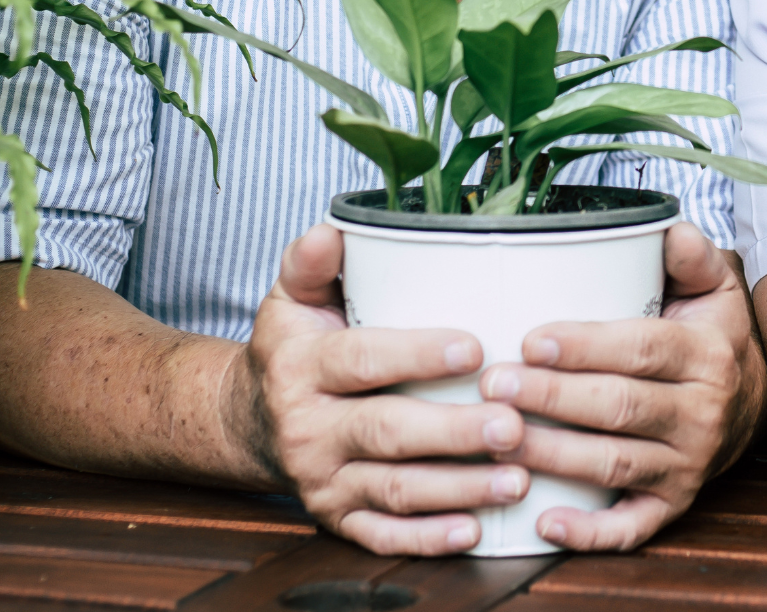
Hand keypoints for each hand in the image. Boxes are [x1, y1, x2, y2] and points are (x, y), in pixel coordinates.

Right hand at [231, 223, 530, 554]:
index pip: (362, 360)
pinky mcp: (335, 518)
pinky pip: (382, 534)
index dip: (417, 355)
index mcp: (302, 367)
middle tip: (513, 424)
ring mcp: (322, 480)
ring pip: (395, 489)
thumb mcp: (293, 296)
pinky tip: (474, 530)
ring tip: (516, 477)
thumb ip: (313, 261)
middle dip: (453, 432)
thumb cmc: (296, 344)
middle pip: (387, 432)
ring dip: (458, 488)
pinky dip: (426, 538)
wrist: (250, 418)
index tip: (475, 350)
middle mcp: (309, 428)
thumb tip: (333, 228)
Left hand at [477, 221, 763, 550]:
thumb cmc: (712, 333)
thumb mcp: (714, 285)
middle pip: (619, 407)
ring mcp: (687, 465)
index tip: (531, 341)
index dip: (586, 347)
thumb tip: (666, 228)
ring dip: (552, 456)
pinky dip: (589, 533)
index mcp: (706, 355)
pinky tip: (544, 524)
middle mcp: (701, 413)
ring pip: (613, 465)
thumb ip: (690, 253)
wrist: (755, 401)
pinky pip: (631, 527)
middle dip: (552, 398)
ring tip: (498, 438)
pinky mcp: (674, 504)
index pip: (641, 349)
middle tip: (495, 384)